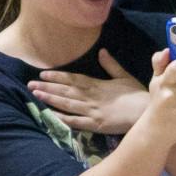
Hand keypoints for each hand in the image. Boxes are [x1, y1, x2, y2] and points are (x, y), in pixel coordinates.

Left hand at [28, 49, 146, 134]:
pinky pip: (76, 122)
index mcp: (97, 84)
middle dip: (47, 87)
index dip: (57, 76)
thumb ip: (111, 65)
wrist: (146, 112)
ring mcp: (92, 111)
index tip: (43, 73)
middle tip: (30, 84)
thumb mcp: (123, 76)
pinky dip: (63, 118)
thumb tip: (101, 51)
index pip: (73, 79)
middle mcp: (91, 96)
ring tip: (36, 95)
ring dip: (50, 99)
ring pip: (67, 104)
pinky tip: (50, 115)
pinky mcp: (95, 124)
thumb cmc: (136, 94)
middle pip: (66, 90)